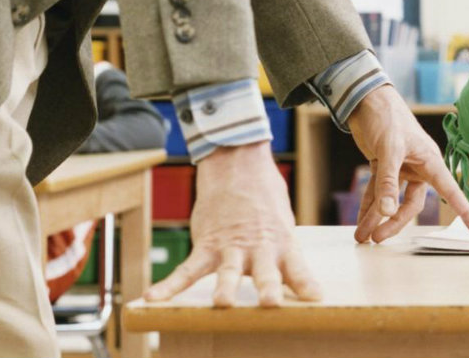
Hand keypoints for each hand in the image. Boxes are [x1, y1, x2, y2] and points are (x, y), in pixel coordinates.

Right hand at [145, 141, 317, 306]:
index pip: (297, 267)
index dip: (306, 284)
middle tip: (270, 303)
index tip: (315, 298)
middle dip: (267, 287)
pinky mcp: (206, 244)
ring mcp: (231, 247)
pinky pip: (186, 269)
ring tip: (222, 303)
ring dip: (226, 287)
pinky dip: (169, 285)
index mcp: (282, 243)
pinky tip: (153, 299)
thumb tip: (294, 282)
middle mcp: (258, 247)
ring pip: (228, 271)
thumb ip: (284, 254)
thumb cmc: (264, 199)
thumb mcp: (282, 224)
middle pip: (265, 271)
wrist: (237, 165)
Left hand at [348, 83, 468, 241]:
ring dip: (377, 217)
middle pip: (411, 204)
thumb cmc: (387, 118)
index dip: (464, 210)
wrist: (367, 100)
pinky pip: (378, 190)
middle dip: (394, 222)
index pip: (450, 190)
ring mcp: (401, 167)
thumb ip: (387, 181)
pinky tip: (361, 219)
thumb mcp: (389, 149)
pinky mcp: (384, 165)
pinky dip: (369, 204)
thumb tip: (387, 211)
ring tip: (362, 235)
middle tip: (377, 238)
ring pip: (391, 199)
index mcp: (429, 161)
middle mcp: (418, 166)